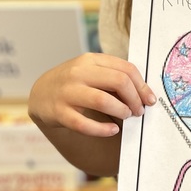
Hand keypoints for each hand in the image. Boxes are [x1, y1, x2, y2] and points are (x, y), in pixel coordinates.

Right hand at [28, 52, 155, 137]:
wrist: (40, 94)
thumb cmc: (75, 84)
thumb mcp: (91, 72)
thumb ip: (113, 77)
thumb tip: (144, 93)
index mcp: (90, 60)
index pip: (126, 69)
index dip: (142, 86)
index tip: (150, 99)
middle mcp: (78, 73)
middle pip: (118, 81)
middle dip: (135, 99)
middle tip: (139, 110)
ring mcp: (67, 92)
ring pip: (103, 101)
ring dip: (121, 111)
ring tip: (127, 116)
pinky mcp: (59, 113)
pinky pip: (84, 124)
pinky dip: (102, 129)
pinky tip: (112, 130)